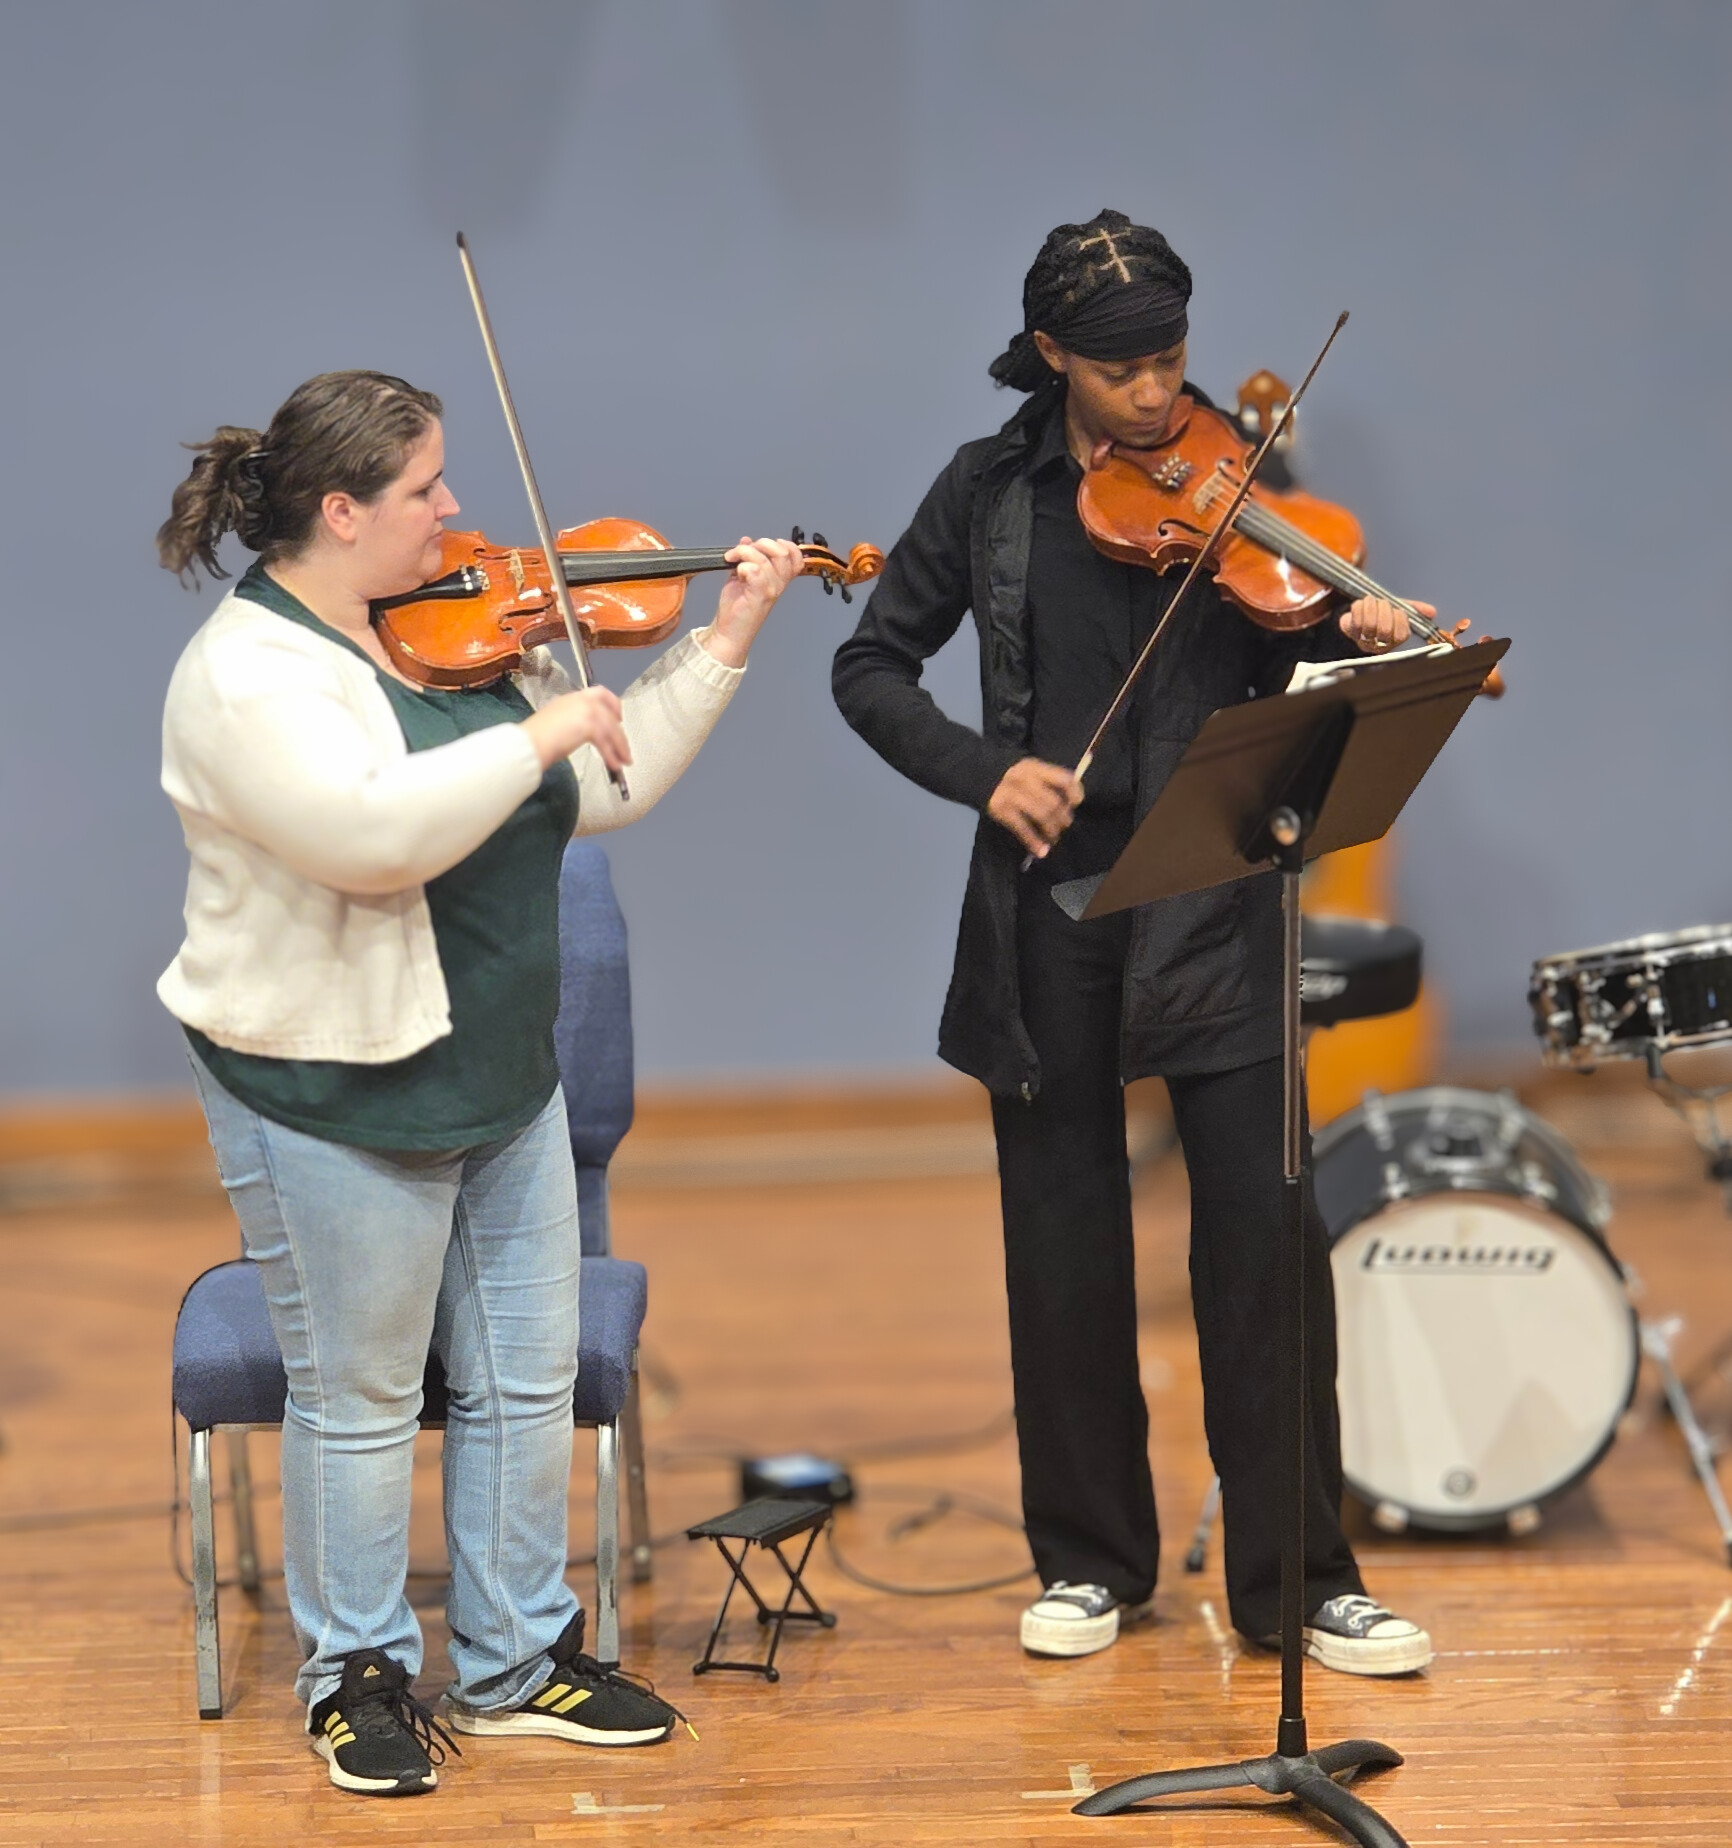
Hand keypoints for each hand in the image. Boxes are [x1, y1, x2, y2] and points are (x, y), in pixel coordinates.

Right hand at [521, 686, 630, 772]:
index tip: (618, 716)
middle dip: (620, 730)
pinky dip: (612, 754)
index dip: (612, 704)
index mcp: (570, 698)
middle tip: (625, 744)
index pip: (598, 693)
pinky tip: (614, 765)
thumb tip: (580, 734)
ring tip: (624, 761)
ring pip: (611, 728)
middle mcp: (579, 700)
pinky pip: (606, 741)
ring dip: (620, 746)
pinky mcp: (588, 725)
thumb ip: (571, 723)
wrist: (528, 744)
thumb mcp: (555, 723)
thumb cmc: (534, 739)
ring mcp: (585, 710)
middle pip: (609, 712)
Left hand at [704, 536, 805, 666]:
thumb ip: (748, 558)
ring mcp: (771, 589)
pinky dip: (742, 565)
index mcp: (780, 578)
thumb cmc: (737, 608)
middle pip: (782, 551)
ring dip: (744, 553)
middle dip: (760, 544)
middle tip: (742, 551)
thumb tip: (746, 541)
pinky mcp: (759, 594)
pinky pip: (755, 569)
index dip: (782, 544)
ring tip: (732, 558)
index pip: (795, 555)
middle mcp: (779, 584)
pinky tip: (735, 572)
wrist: (729, 632)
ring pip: (765, 558)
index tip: (762, 546)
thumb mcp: (744, 576)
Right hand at [988, 758, 1083, 857]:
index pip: (1064, 779)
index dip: (1075, 793)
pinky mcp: (1001, 810)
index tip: (1075, 803)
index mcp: (1036, 768)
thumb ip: (1050, 782)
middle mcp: (1025, 779)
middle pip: (1053, 802)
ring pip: (1041, 815)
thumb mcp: (1032, 771)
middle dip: (1063, 818)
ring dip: (1052, 831)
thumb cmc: (1014, 776)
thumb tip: (1070, 804)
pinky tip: (1041, 851)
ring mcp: (1011, 795)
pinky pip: (1022, 828)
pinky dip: (1034, 842)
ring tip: (1054, 837)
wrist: (981, 774)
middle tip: (1064, 825)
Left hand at [1339, 597, 1430, 652]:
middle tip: (1381, 603)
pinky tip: (1359, 605)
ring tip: (1370, 601)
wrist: (1354, 618)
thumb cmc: (1379, 615)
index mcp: (1396, 640)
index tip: (1396, 611)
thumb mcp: (1398, 610)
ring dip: (1371, 606)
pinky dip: (1358, 607)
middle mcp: (1381, 645)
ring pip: (1370, 623)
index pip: (1402, 633)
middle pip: (1385, 629)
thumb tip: (1432, 612)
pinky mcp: (1351, 633)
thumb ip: (1415, 610)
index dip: (1398, 618)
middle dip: (1384, 610)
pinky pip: (1355, 619)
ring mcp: (1365, 641)